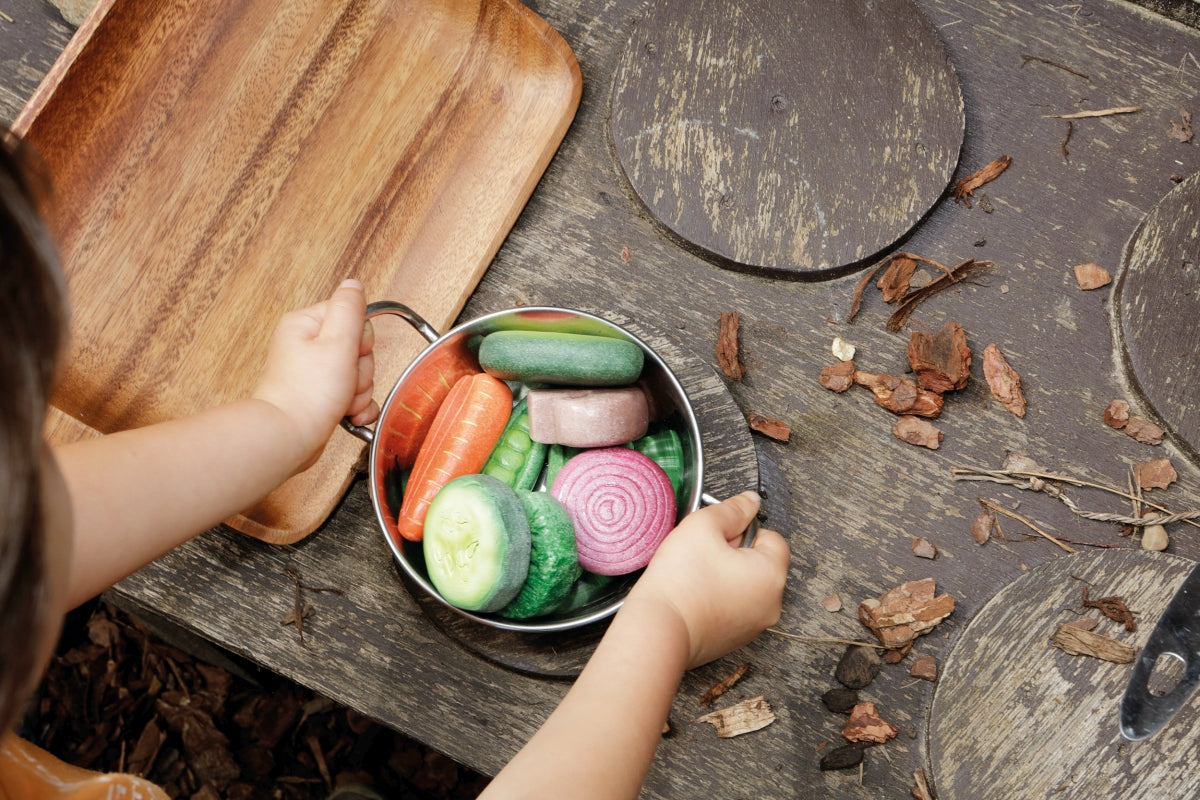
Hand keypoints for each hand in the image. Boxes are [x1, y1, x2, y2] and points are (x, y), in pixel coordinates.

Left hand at [252, 279, 377, 472]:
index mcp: (306, 325)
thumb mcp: (337, 342)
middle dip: (360, 371)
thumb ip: (350, 309)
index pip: (352, 317)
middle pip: (358, 348)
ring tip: (341, 402)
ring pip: (358, 374)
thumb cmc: (307, 394)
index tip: (350, 354)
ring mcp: (313, 373)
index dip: (360, 339)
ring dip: (359, 392)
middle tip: (344, 382)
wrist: (287, 439)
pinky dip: (356, 407)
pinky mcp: (320, 396)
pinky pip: (352, 396)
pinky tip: (349, 416)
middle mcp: (307, 346)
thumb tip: (354, 285)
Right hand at [626, 492, 788, 668]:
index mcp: (772, 575)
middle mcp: (771, 603)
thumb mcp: (703, 526)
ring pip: (746, 584)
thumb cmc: (680, 583)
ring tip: (696, 576)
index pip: (772, 537)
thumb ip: (732, 508)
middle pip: (760, 562)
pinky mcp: (734, 638)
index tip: (718, 536)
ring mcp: (754, 625)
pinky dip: (718, 598)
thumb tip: (750, 501)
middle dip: (734, 553)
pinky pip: (733, 606)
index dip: (742, 529)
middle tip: (704, 555)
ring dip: (726, 575)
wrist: (658, 630)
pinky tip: (695, 595)